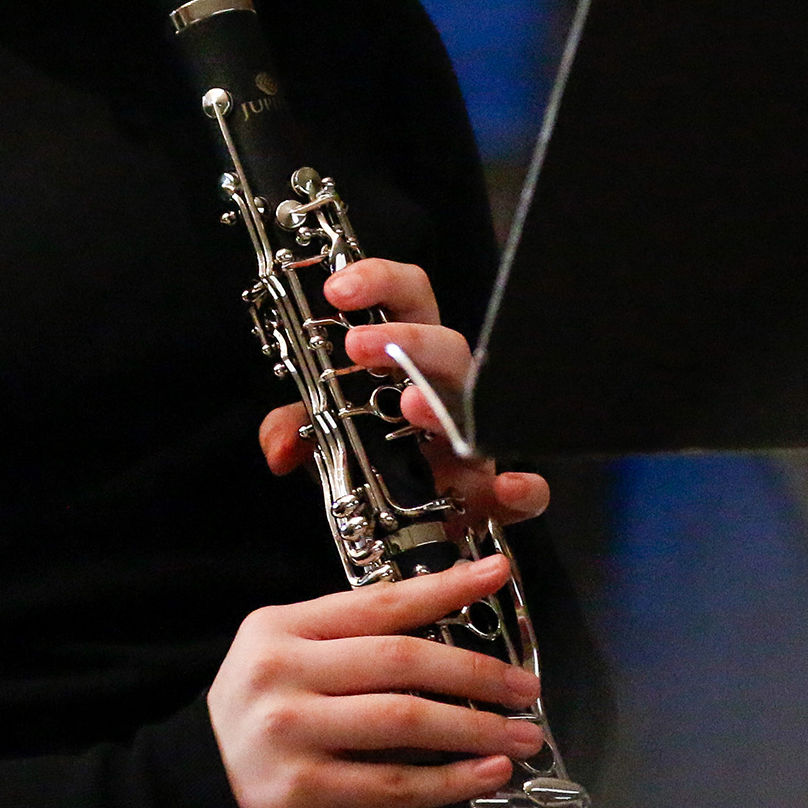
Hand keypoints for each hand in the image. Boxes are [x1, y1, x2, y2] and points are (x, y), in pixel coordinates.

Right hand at [207, 559, 543, 807]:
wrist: (199, 792)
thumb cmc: (261, 718)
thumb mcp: (286, 661)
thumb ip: (348, 645)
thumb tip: (450, 643)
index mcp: (280, 628)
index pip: (376, 602)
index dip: (442, 588)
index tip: (496, 574)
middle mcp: (281, 672)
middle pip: (398, 661)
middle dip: (475, 672)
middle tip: (525, 685)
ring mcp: (289, 731)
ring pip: (404, 722)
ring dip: (476, 728)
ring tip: (523, 734)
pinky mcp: (301, 789)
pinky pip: (393, 786)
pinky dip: (451, 781)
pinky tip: (488, 773)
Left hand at [255, 257, 550, 528]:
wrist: (396, 525)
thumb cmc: (368, 459)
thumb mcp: (323, 435)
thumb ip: (297, 429)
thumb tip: (281, 445)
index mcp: (406, 361)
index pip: (406, 300)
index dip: (378, 282)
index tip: (337, 289)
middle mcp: (444, 393)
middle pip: (446, 344)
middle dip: (405, 340)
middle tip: (359, 346)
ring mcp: (471, 440)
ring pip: (477, 405)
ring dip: (442, 403)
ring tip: (409, 407)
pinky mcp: (490, 494)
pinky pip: (526, 490)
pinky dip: (523, 490)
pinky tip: (507, 488)